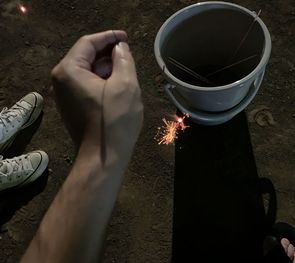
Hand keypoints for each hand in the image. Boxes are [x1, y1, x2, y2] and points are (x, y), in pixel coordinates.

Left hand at [51, 30, 142, 165]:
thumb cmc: (115, 120)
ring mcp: (65, 95)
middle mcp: (61, 80)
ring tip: (126, 70)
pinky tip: (117, 86)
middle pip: (85, 57)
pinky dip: (101, 81)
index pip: (88, 43)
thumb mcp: (126, 85)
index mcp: (69, 70)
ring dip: (106, 68)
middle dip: (108, 54)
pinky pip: (86, 86)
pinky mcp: (72, 107)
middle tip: (129, 55)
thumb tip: (120, 49)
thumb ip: (123, 59)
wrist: (103, 157)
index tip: (126, 38)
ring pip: (87, 72)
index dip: (109, 37)